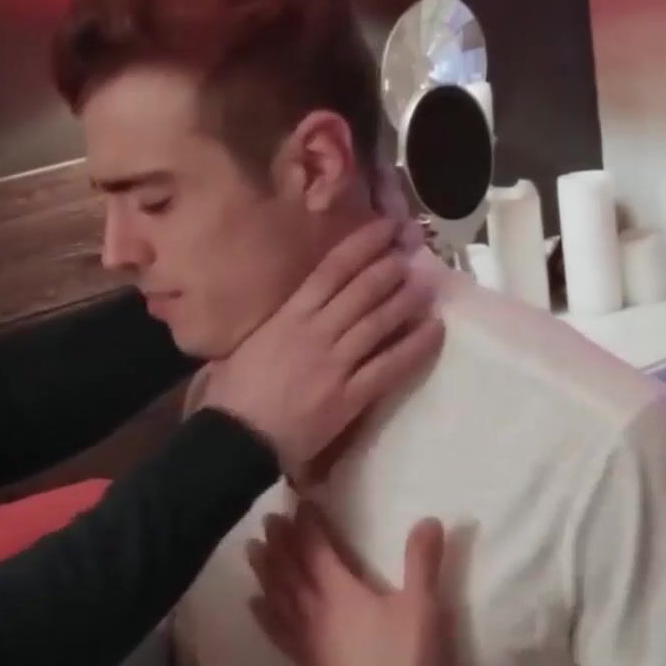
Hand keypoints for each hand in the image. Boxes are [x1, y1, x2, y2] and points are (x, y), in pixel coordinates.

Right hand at [198, 218, 442, 474]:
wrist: (234, 438)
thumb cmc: (230, 394)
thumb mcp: (246, 344)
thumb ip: (272, 326)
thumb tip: (286, 316)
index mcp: (288, 316)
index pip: (331, 271)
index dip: (361, 245)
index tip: (384, 227)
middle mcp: (315, 331)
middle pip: (362, 289)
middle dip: (390, 265)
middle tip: (414, 249)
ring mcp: (335, 363)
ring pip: (379, 321)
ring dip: (407, 298)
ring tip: (428, 282)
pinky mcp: (349, 396)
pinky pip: (389, 366)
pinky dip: (415, 346)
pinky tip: (435, 330)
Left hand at [247, 502, 457, 665]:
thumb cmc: (408, 659)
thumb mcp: (423, 605)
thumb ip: (423, 560)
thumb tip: (430, 519)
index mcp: (340, 591)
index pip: (316, 549)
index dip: (306, 524)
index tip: (299, 502)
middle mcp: (315, 611)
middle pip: (290, 569)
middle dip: (279, 541)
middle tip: (267, 519)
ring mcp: (307, 640)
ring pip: (277, 597)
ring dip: (264, 571)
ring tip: (250, 549)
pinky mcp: (307, 665)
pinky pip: (277, 634)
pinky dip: (264, 616)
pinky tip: (253, 605)